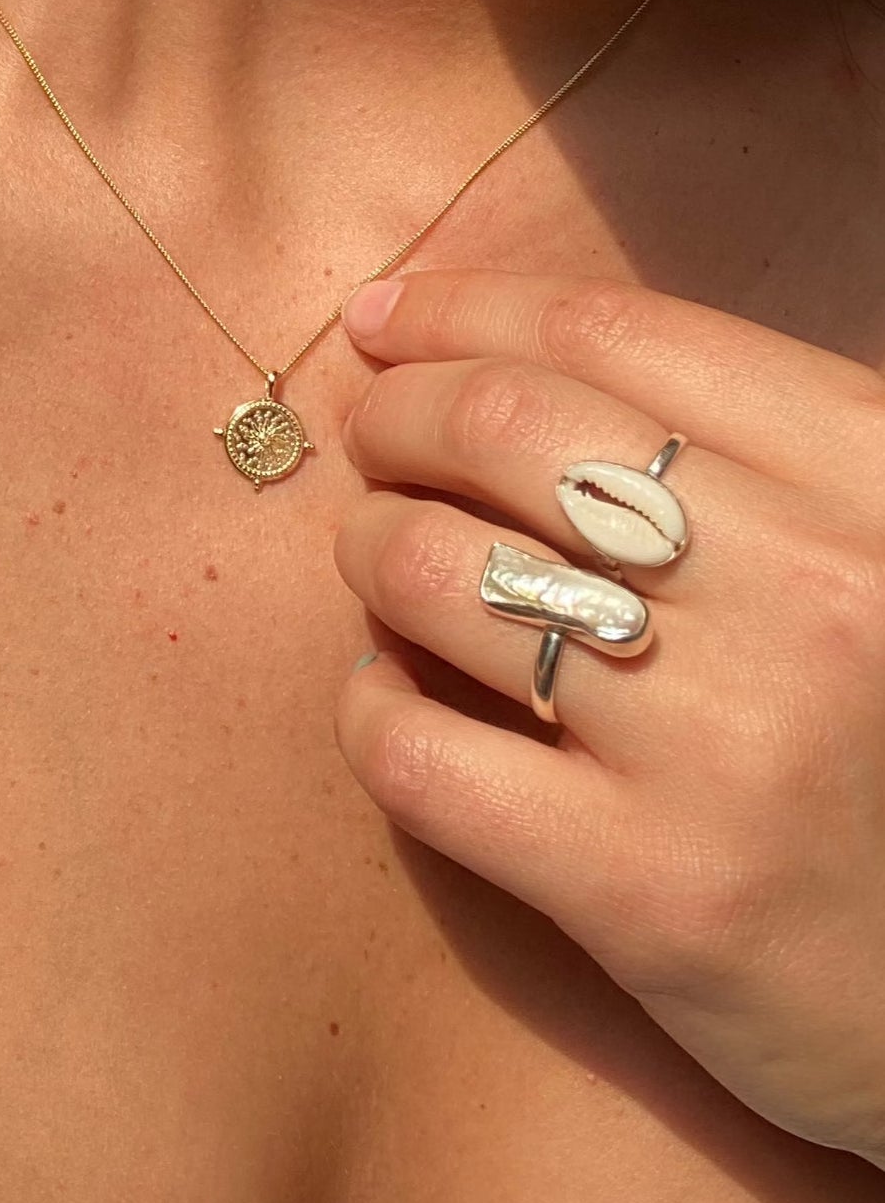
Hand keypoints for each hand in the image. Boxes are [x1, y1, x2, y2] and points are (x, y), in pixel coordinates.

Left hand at [331, 268, 884, 1164]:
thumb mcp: (882, 548)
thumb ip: (744, 454)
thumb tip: (495, 359)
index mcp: (880, 475)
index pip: (608, 333)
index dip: (459, 309)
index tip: (383, 322)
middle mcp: (814, 593)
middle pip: (504, 427)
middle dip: (395, 415)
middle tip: (369, 438)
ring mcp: (730, 746)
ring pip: (438, 574)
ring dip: (370, 546)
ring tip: (379, 558)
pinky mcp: (652, 893)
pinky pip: (417, 754)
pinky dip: (368, 705)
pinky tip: (388, 693)